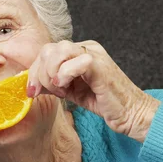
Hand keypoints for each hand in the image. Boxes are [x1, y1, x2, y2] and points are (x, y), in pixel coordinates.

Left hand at [26, 40, 160, 139]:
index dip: (34, 71)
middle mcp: (86, 48)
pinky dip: (64, 74)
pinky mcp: (100, 65)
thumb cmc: (104, 103)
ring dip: (51, 74)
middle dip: (40, 73)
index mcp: (78, 52)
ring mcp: (94, 54)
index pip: (47, 52)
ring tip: (60, 90)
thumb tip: (32, 85)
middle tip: (46, 92)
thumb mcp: (71, 92)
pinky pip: (76, 61)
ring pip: (59, 51)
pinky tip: (65, 88)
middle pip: (49, 49)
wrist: (130, 113)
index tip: (32, 91)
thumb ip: (54, 84)